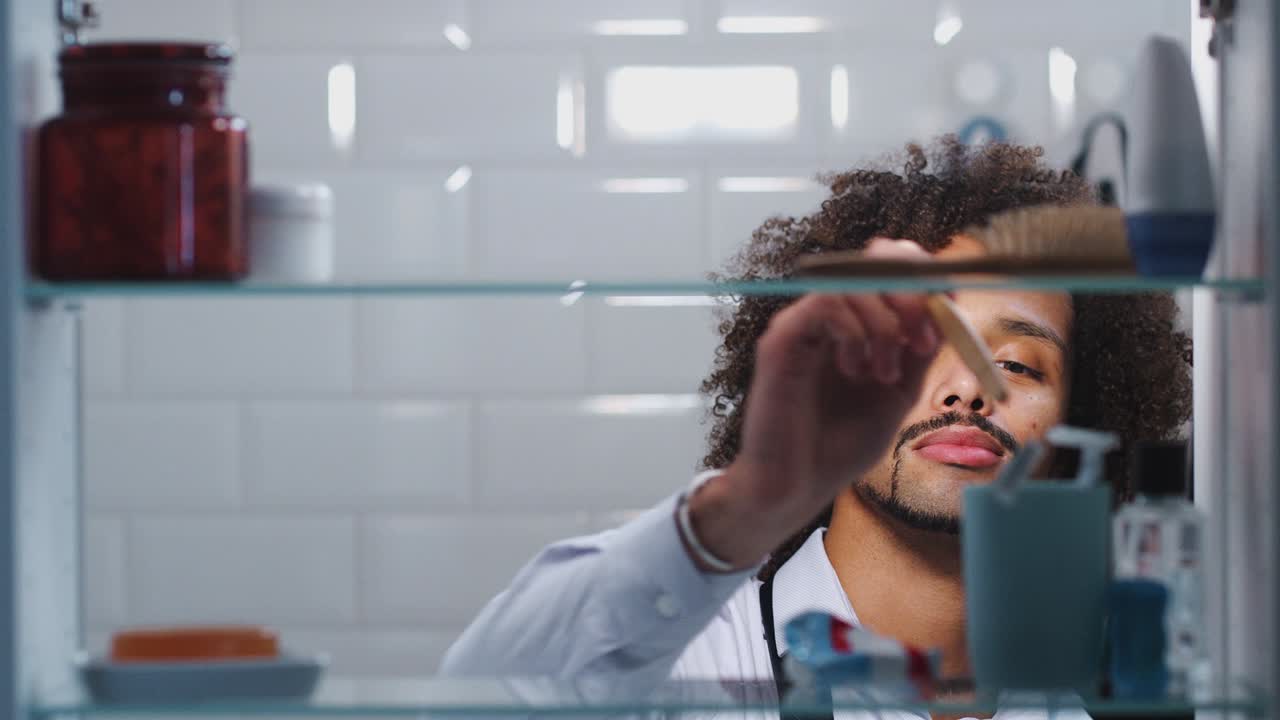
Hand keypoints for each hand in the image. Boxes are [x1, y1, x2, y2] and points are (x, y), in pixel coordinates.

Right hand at [686, 239, 940, 569]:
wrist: (797, 487)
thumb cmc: (840, 446)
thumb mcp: (899, 391)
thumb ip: (919, 349)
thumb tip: (948, 304)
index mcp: (856, 323)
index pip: (889, 268)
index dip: (924, 277)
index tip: (947, 314)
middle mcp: (827, 316)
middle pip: (873, 260)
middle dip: (911, 294)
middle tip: (924, 340)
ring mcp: (802, 325)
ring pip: (851, 282)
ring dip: (884, 326)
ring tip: (883, 375)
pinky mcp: (781, 340)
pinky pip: (824, 304)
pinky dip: (853, 330)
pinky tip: (855, 369)